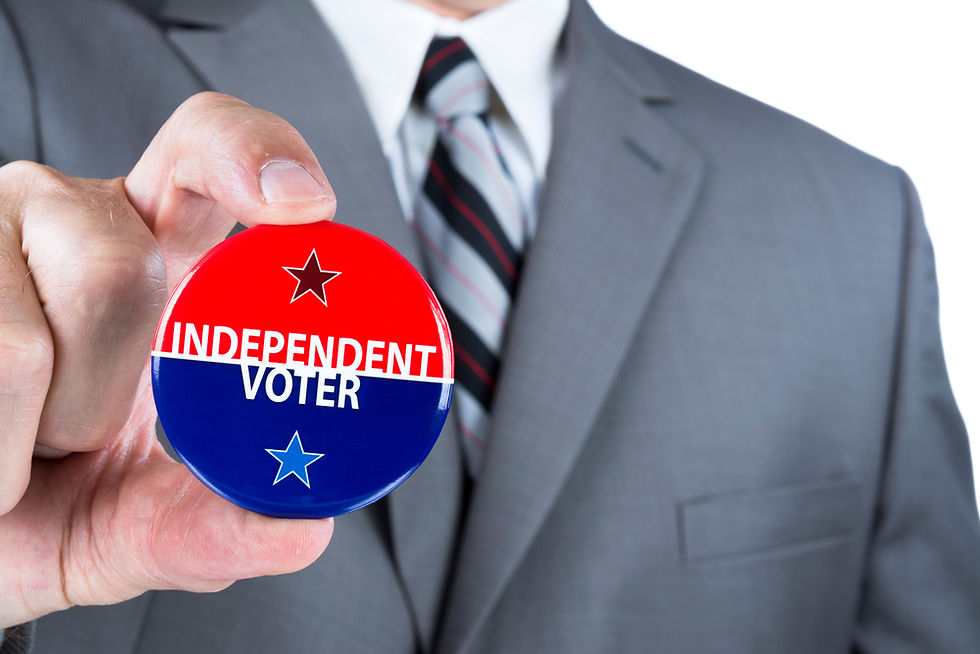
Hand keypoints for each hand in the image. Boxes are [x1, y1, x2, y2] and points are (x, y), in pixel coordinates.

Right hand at [0, 92, 336, 626]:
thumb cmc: (46, 504)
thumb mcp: (136, 524)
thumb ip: (212, 527)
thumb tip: (304, 530)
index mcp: (158, 247)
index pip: (207, 151)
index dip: (255, 154)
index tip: (304, 207)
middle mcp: (71, 216)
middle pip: (123, 271)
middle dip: (101, 395)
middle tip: (74, 440)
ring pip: (26, 345)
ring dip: (34, 432)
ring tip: (22, 443)